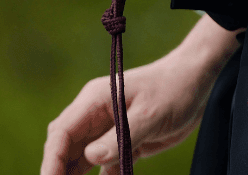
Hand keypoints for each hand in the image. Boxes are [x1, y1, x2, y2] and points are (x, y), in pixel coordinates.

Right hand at [40, 15, 241, 174]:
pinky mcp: (122, 143)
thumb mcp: (150, 114)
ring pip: (80, 158)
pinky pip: (104, 165)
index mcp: (94, 101)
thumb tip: (91, 158)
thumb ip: (121, 137)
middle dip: (56, 170)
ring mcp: (107, 129)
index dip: (52, 159)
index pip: (62, 132)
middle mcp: (94, 115)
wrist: (196, 82)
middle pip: (65, 147)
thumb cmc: (173, 89)